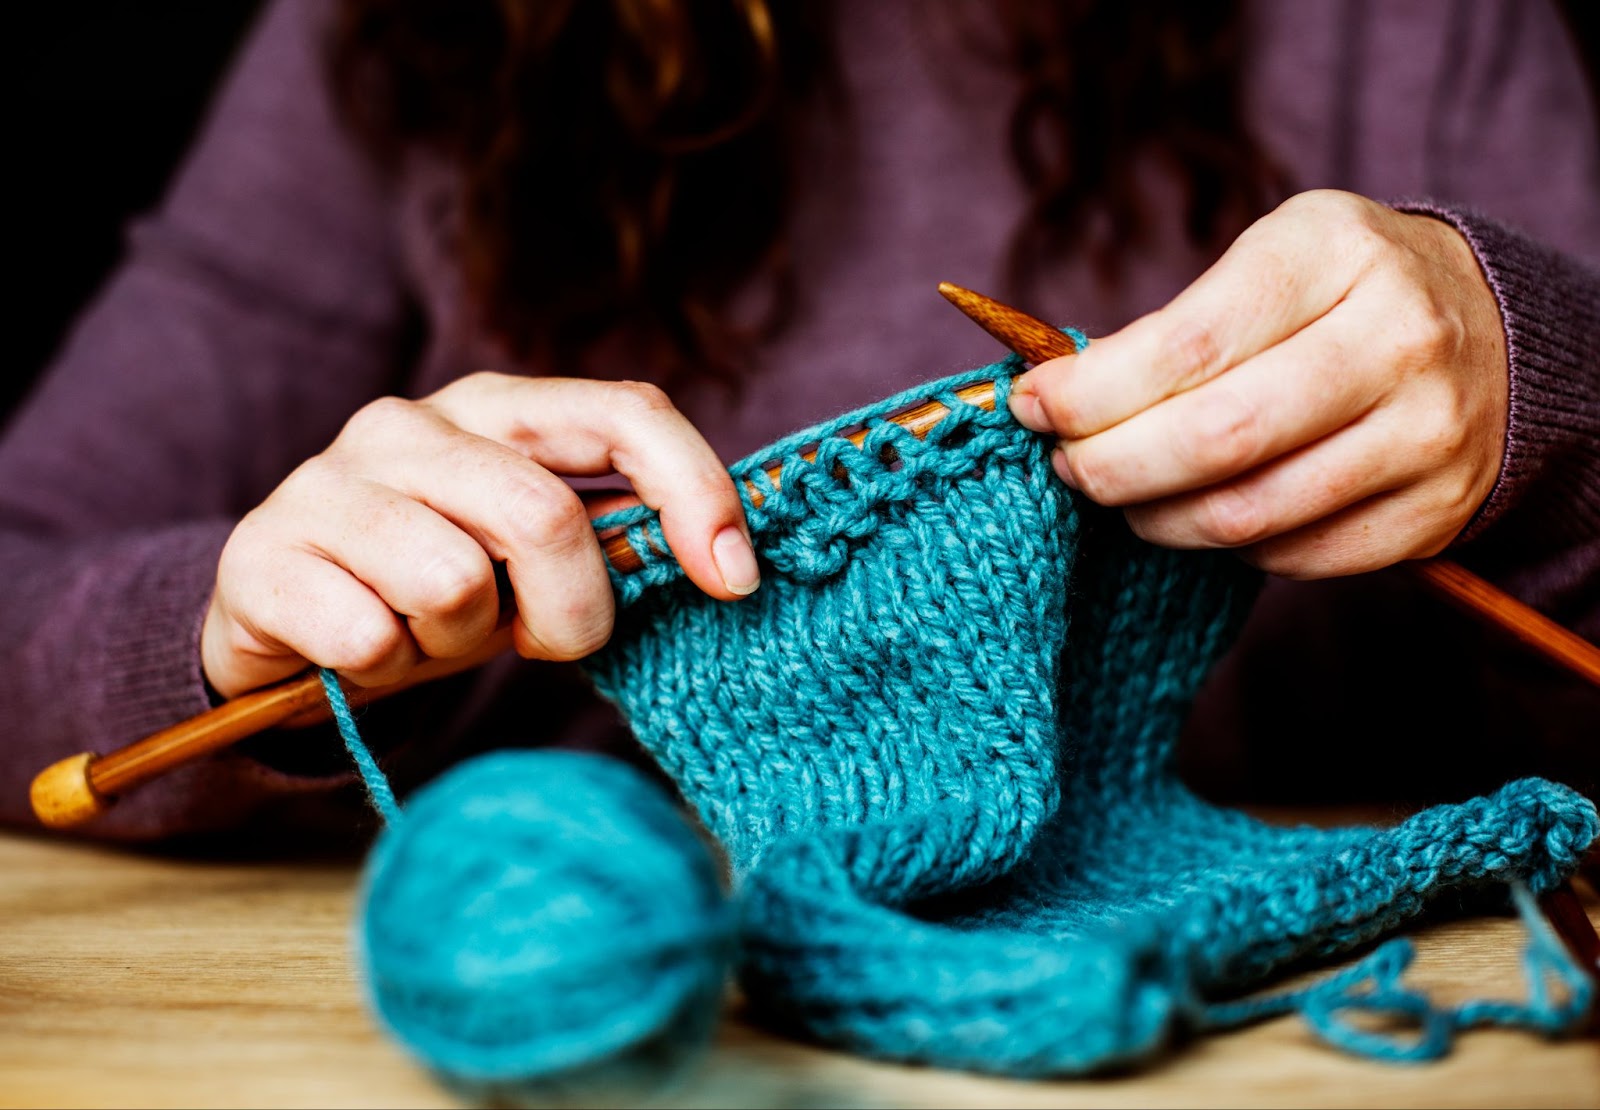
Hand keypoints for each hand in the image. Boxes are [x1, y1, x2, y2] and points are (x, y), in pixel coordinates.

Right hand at [202, 373, 757, 698]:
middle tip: (540, 640)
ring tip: (428, 631)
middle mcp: (412, 422)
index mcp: (499, 407)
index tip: (735, 581)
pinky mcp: (263, 552)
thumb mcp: (532, 555)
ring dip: (458, 642)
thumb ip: (611, 536)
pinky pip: (369, 638)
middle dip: (572, 614)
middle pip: (547, 516)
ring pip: (454, 583)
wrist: (290, 622)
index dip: (696, 492)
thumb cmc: (438, 584)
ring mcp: (329, 480)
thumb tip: (727, 560)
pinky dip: (384, 669)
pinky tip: (364, 648)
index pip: (626, 412)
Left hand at [1009, 189, 1508, 577]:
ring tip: (1120, 494)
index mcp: (1334, 254)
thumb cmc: (1337, 293)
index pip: (1185, 347)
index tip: (1034, 408)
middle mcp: (1396, 340)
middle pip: (1216, 439)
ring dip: (1155, 518)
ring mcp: (1427, 433)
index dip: (1089, 394)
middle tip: (1067, 465)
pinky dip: (1227, 547)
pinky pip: (1294, 557)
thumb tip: (1052, 402)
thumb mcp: (1266, 261)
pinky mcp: (1435, 511)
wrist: (1494, 331)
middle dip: (1110, 466)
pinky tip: (1204, 510)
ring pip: (1247, 513)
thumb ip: (1169, 329)